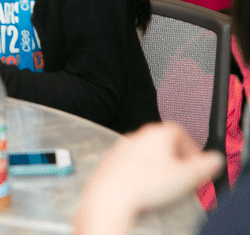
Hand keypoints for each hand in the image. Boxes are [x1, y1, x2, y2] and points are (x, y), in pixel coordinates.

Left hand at [74, 123, 223, 234]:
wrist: (112, 194)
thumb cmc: (147, 183)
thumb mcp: (186, 176)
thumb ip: (204, 165)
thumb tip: (214, 159)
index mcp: (157, 133)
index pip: (180, 131)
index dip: (192, 148)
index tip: (196, 164)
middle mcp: (138, 136)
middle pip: (162, 142)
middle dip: (176, 159)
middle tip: (183, 176)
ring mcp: (122, 148)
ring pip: (146, 153)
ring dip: (158, 166)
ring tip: (164, 184)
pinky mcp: (111, 161)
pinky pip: (131, 164)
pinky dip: (141, 173)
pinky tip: (144, 187)